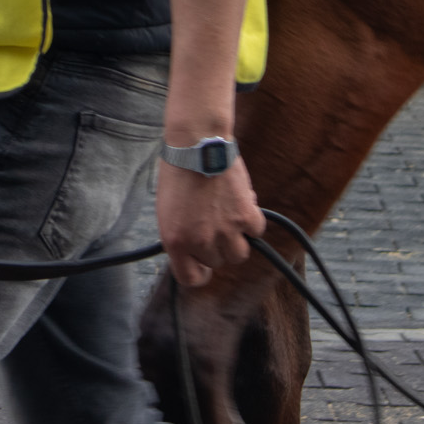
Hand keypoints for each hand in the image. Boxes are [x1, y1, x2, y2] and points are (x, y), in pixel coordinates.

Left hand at [156, 157, 264, 287]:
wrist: (196, 145)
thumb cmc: (178, 173)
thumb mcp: (167, 211)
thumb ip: (182, 236)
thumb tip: (197, 253)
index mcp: (174, 242)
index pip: (190, 279)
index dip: (199, 272)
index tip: (203, 263)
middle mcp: (199, 241)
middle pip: (218, 263)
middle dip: (217, 247)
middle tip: (214, 224)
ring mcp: (224, 231)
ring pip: (239, 253)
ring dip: (237, 238)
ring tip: (228, 216)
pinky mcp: (245, 216)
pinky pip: (256, 231)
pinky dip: (251, 218)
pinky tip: (241, 202)